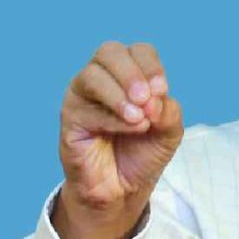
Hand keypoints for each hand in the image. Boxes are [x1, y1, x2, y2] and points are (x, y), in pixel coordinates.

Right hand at [52, 41, 183, 238]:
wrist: (123, 188)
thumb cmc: (144, 152)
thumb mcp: (169, 131)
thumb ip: (168, 111)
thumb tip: (154, 99)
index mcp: (130, 73)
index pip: (139, 51)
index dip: (151, 66)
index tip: (162, 91)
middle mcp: (103, 78)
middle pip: (109, 52)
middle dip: (132, 73)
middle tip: (147, 99)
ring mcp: (82, 95)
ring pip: (93, 75)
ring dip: (119, 94)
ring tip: (139, 119)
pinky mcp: (69, 117)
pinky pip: (85, 107)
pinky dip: (112, 117)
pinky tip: (129, 129)